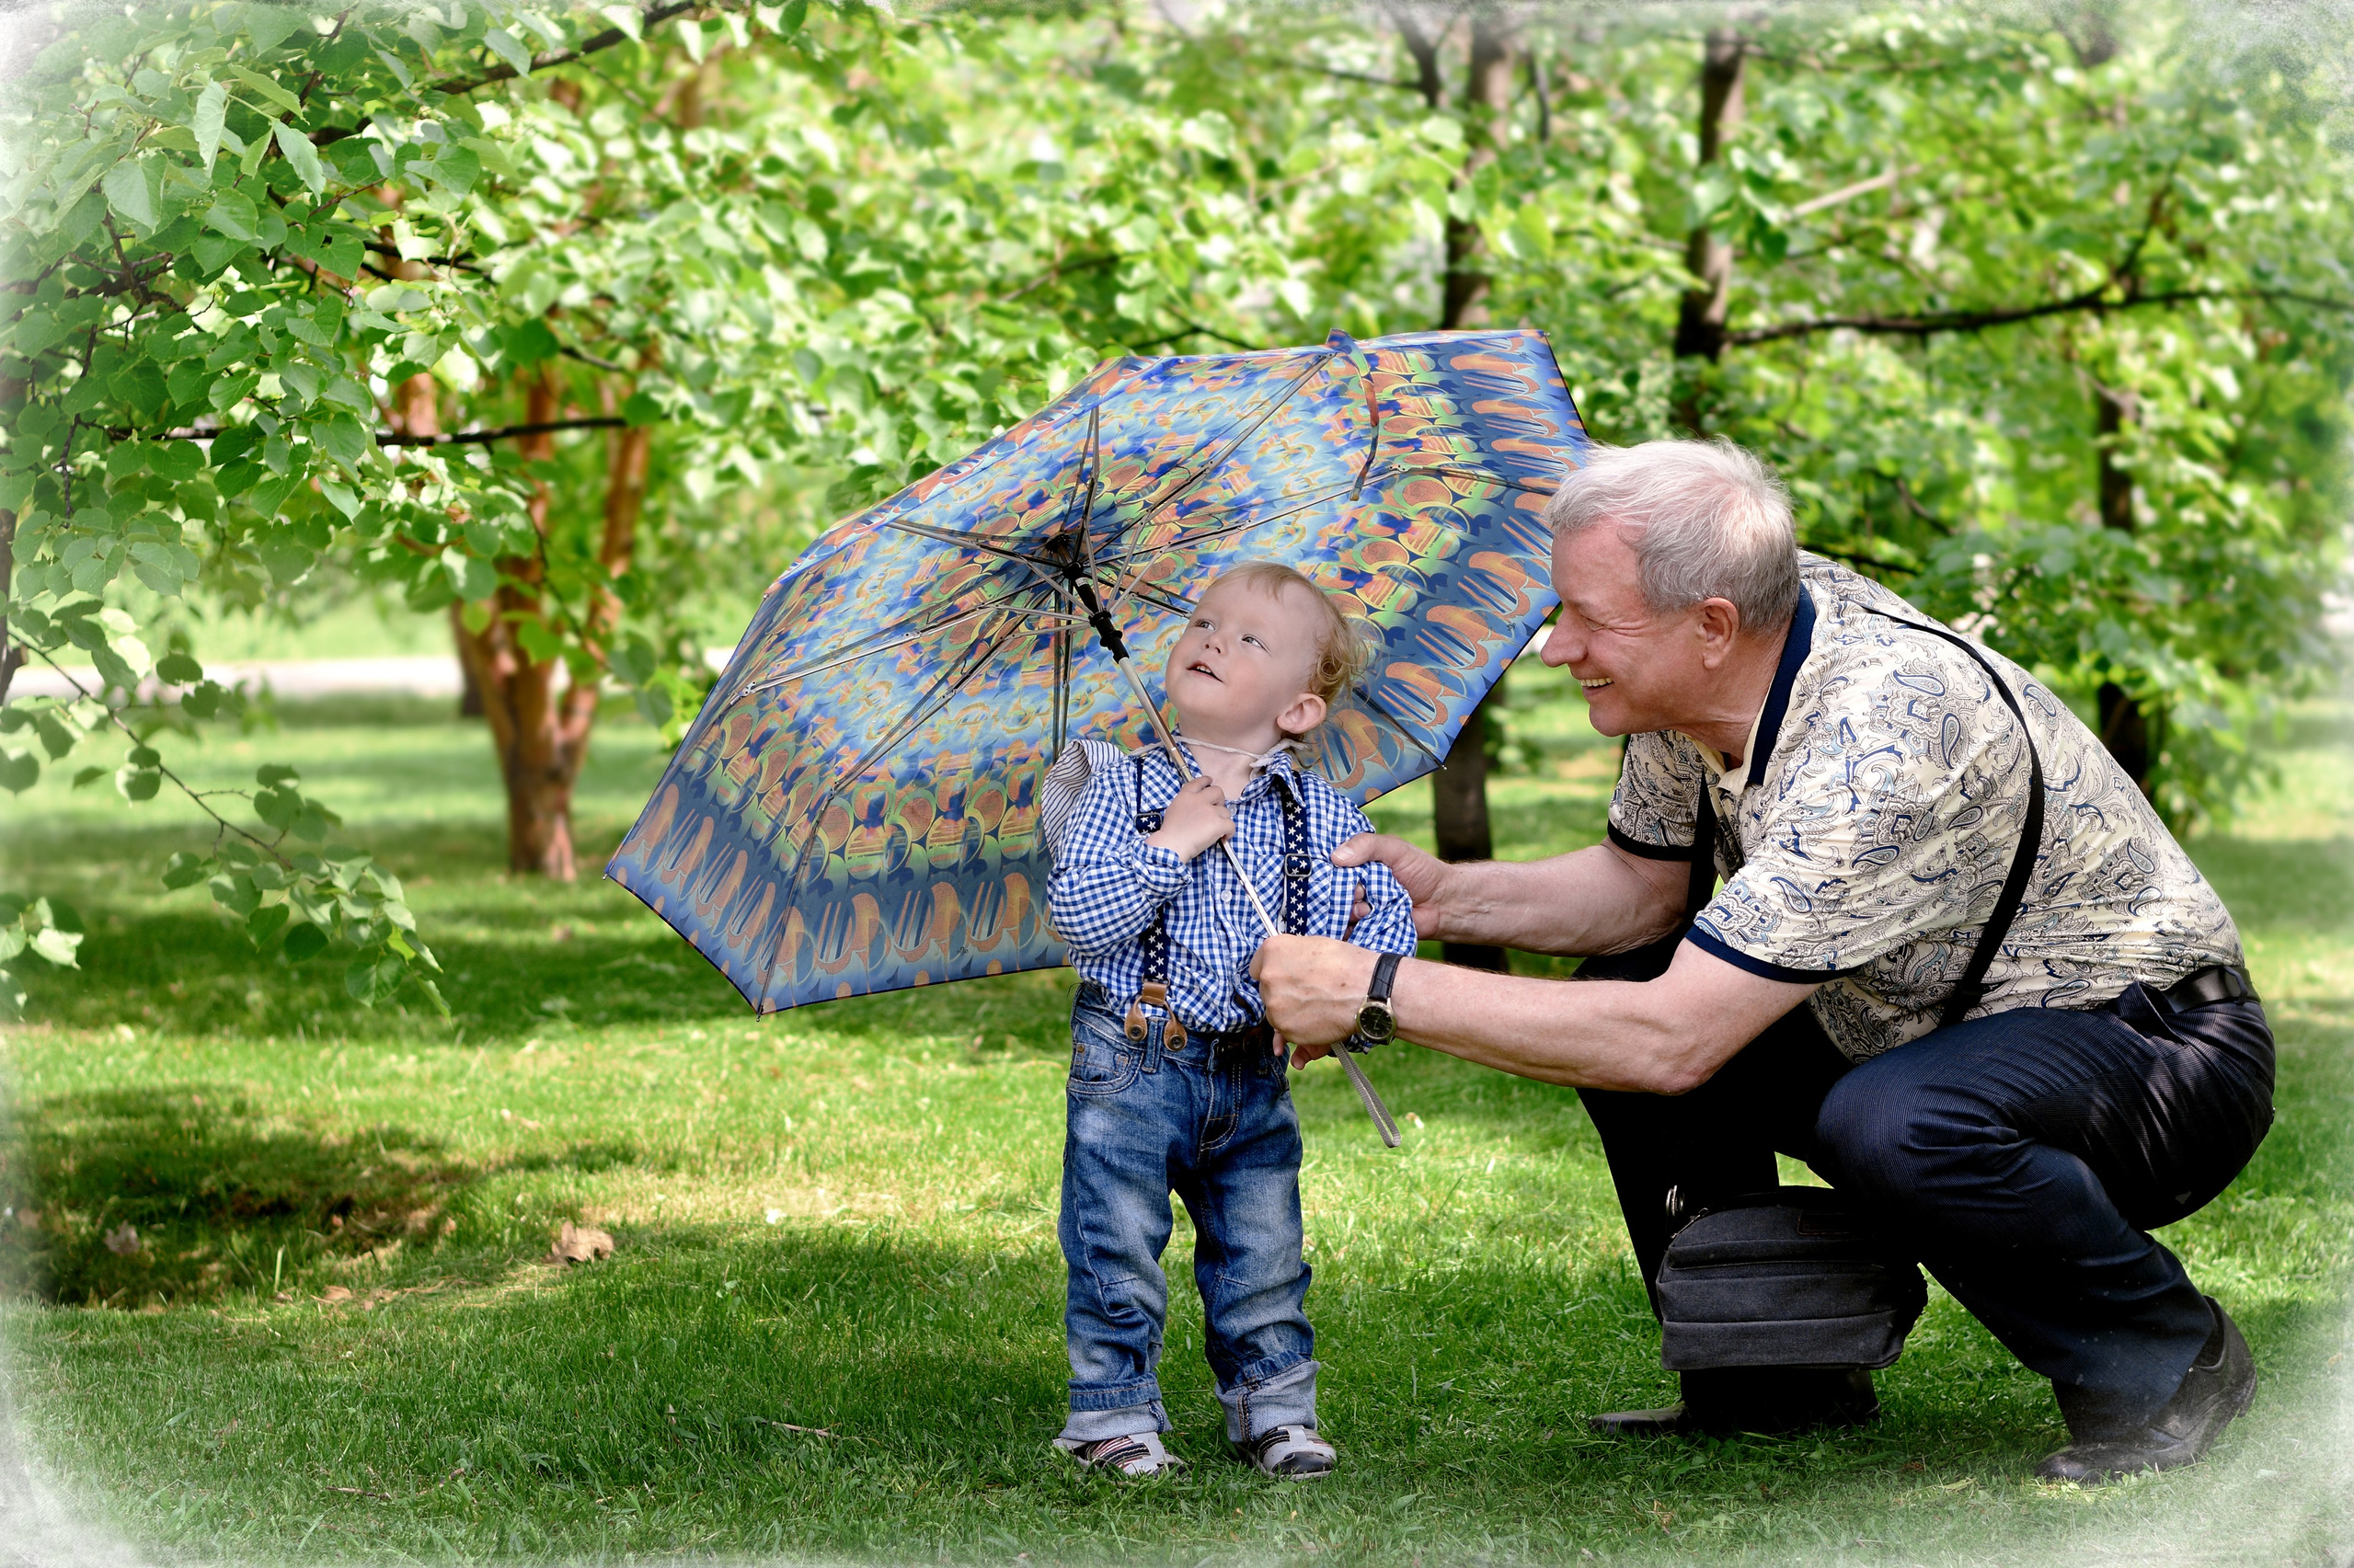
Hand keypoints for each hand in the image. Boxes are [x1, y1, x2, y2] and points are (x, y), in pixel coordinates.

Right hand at [1147, 776, 1232, 859]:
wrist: (1173, 844)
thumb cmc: (1170, 831)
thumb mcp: (1174, 808)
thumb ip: (1186, 802)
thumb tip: (1195, 805)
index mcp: (1187, 795)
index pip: (1199, 782)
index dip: (1206, 780)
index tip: (1210, 780)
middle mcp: (1200, 800)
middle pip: (1218, 791)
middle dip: (1220, 800)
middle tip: (1216, 810)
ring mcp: (1210, 811)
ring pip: (1226, 811)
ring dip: (1222, 819)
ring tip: (1216, 829)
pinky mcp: (1218, 823)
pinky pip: (1231, 825)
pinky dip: (1229, 832)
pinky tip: (1224, 837)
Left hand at [1251, 932, 1380, 1047]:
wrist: (1366, 989)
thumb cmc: (1346, 964)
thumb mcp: (1313, 946)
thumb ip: (1291, 957)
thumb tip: (1283, 969)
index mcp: (1272, 950)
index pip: (1257, 966)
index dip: (1274, 972)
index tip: (1285, 977)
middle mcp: (1268, 977)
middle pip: (1267, 991)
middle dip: (1283, 994)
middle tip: (1309, 992)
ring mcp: (1274, 1005)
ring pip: (1275, 1012)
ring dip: (1291, 1013)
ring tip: (1318, 1007)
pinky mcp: (1285, 1028)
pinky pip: (1286, 1031)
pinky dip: (1299, 1030)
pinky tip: (1319, 1020)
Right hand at [1334, 832, 1450, 938]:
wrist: (1444, 904)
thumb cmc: (1422, 871)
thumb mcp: (1395, 849)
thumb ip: (1366, 845)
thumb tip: (1336, 857)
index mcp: (1359, 863)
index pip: (1330, 864)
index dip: (1327, 868)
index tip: (1334, 870)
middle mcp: (1355, 884)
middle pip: (1330, 889)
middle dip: (1341, 892)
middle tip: (1360, 892)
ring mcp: (1359, 906)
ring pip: (1337, 910)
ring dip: (1348, 910)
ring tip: (1366, 909)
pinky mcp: (1365, 927)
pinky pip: (1346, 930)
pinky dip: (1349, 928)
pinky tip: (1364, 920)